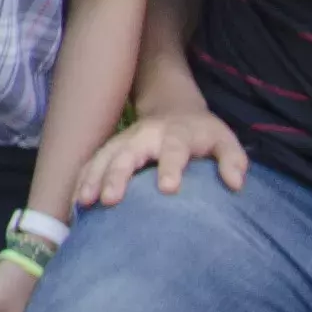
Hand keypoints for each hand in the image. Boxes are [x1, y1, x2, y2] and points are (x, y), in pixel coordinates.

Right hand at [76, 105, 248, 206]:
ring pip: (105, 156)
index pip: (174, 149)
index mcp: (177, 134)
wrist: (175, 110)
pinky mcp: (112, 148)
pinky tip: (75, 201)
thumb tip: (236, 183)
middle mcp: (146, 135)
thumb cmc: (202, 134)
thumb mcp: (225, 141)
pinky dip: (82, 179)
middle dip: (118, 175)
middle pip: (128, 152)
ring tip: (83, 201)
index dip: (171, 167)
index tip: (168, 189)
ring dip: (93, 177)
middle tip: (111, 199)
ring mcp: (125, 141)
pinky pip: (93, 162)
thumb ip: (233, 159)